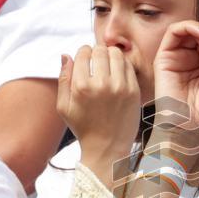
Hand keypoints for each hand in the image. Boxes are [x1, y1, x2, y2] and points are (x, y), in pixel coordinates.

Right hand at [58, 45, 142, 186]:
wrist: (107, 148)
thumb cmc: (83, 127)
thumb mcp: (64, 106)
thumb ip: (63, 78)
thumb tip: (66, 55)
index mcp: (82, 87)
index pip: (84, 52)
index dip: (83, 52)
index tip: (86, 59)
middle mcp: (102, 84)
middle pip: (101, 49)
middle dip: (97, 51)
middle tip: (97, 60)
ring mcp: (120, 87)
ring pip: (117, 54)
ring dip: (111, 55)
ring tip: (108, 65)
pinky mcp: (134, 91)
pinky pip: (129, 66)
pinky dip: (123, 65)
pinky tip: (118, 73)